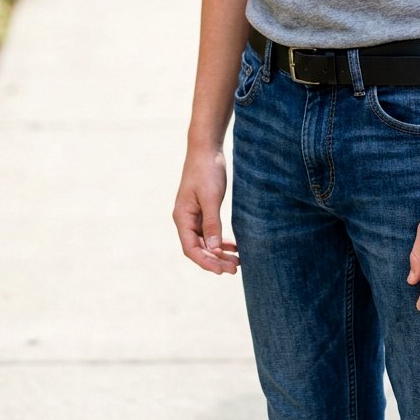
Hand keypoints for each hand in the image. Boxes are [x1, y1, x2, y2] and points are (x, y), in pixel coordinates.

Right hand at [173, 146, 239, 275]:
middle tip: (235, 268)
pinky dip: (221, 241)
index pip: (191, 248)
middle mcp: (185, 219)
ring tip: (237, 261)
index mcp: (182, 217)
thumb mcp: (211, 197)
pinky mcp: (203, 210)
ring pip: (205, 242)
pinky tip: (233, 247)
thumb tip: (214, 249)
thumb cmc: (207, 170)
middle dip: (215, 260)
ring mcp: (194, 215)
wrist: (206, 148)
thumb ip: (212, 223)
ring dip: (219, 253)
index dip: (206, 262)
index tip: (222, 270)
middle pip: (199, 248)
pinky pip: (210, 232)